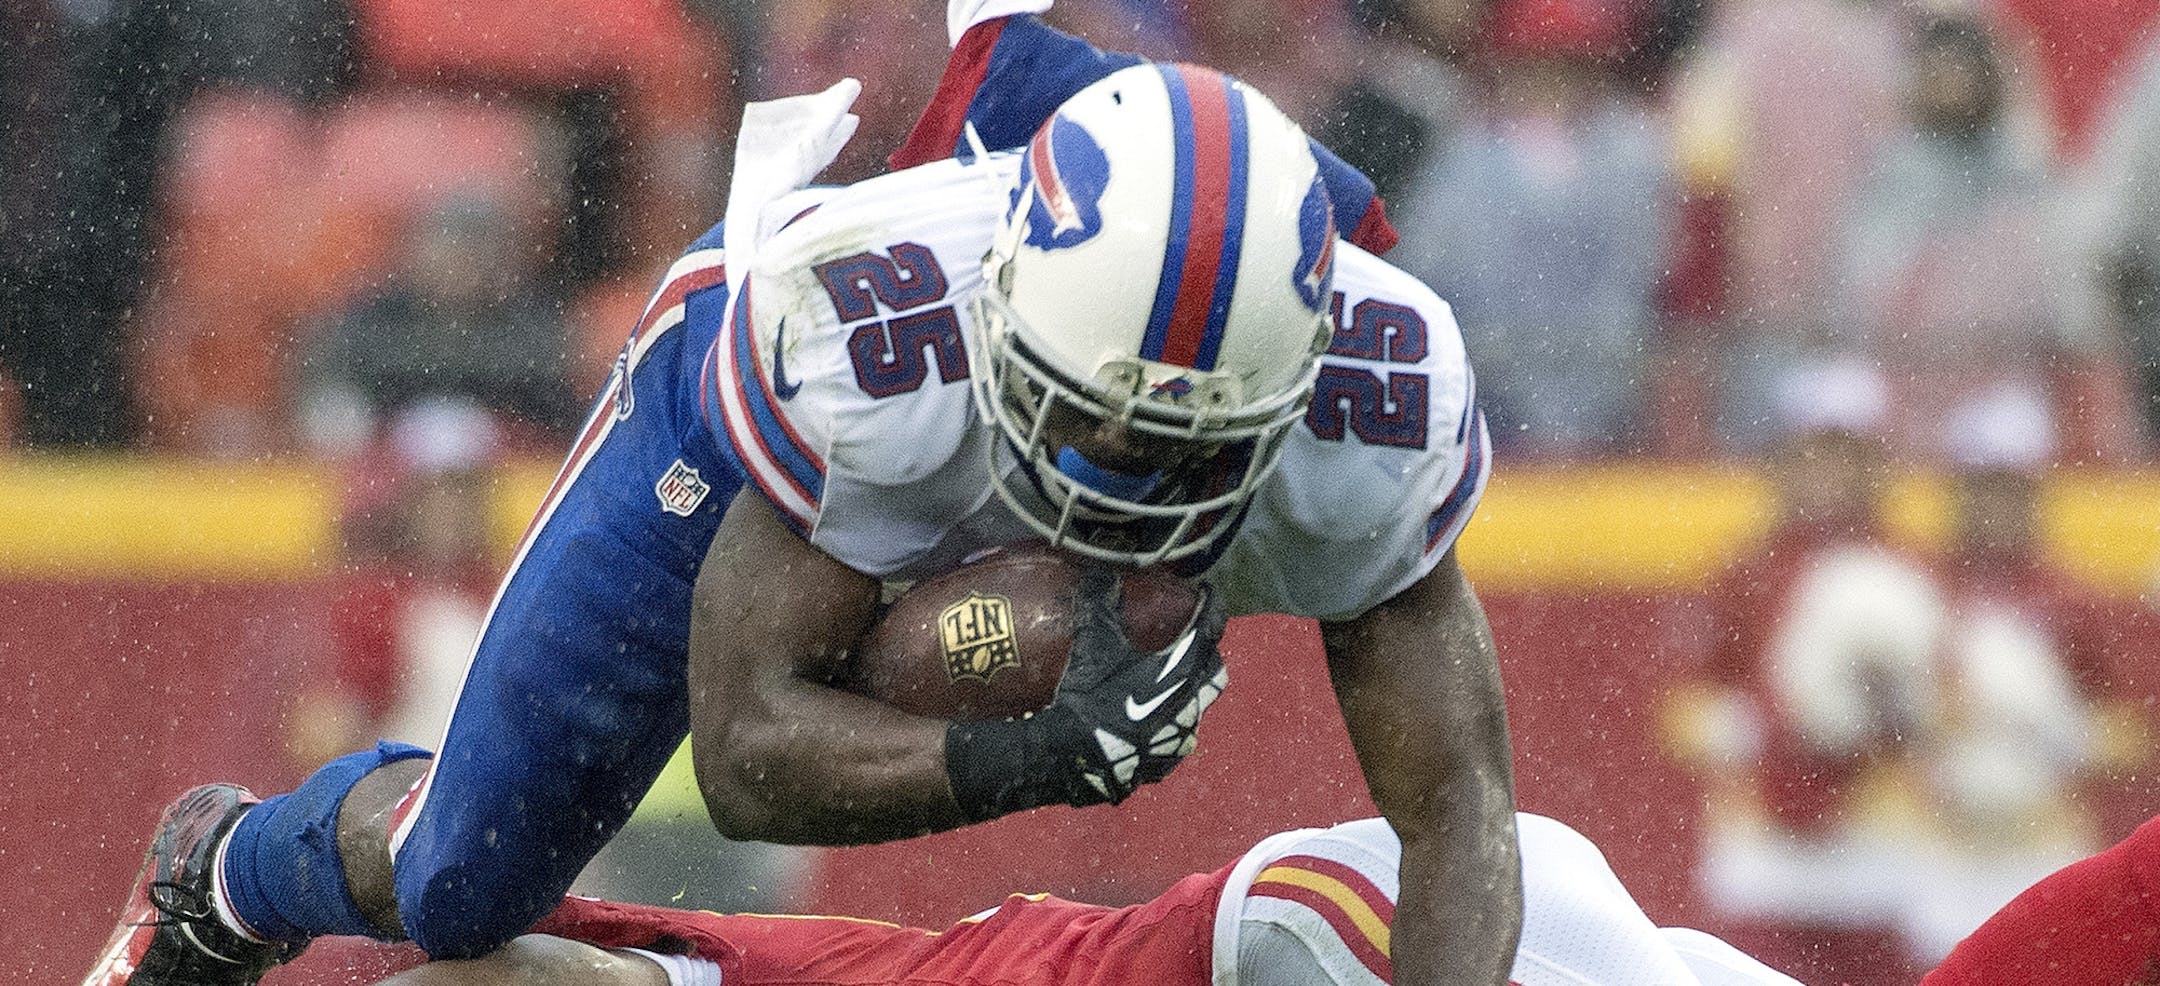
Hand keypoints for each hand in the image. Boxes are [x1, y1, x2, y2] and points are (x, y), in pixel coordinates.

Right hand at [943, 566, 1226, 818]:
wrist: (1071, 756)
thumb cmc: (1087, 696)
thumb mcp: (1092, 642)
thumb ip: (1100, 601)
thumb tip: (1101, 571)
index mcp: (1183, 671)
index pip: (1211, 629)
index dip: (1211, 607)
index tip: (1207, 593)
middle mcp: (1192, 705)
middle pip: (1215, 671)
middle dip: (1208, 653)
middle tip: (1190, 639)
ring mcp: (1180, 738)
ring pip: (1197, 707)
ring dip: (1188, 691)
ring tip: (1164, 682)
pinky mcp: (1164, 763)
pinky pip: (1176, 737)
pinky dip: (1168, 722)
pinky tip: (1147, 719)